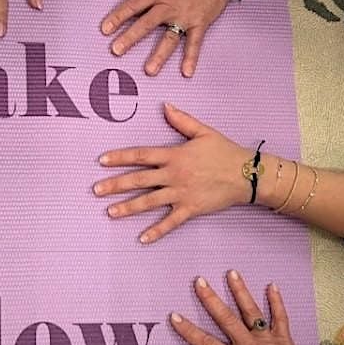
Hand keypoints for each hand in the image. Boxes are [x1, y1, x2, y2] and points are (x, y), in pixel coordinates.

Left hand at [94, 104, 251, 243]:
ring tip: (110, 212)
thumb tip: (164, 106)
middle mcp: (174, 175)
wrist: (247, 174)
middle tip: (96, 190)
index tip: (102, 161)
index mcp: (174, 155)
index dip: (120, 157)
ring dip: (128, 208)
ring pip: (149, 201)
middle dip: (115, 185)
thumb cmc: (225, 151)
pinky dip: (156, 231)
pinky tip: (141, 238)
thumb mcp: (203, 131)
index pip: (141, 156)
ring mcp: (181, 193)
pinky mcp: (190, 209)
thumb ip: (182, 120)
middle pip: (139, 180)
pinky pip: (170, 222)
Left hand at [101, 0, 228, 76]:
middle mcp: (168, 7)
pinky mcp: (199, 24)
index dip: (118, 17)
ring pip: (169, 38)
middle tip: (116, 51)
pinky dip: (191, 57)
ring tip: (149, 71)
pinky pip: (195, 43)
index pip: (133, 6)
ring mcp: (184, 17)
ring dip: (159, 55)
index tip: (105, 30)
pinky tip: (187, 73)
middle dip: (130, 38)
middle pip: (146, 24)